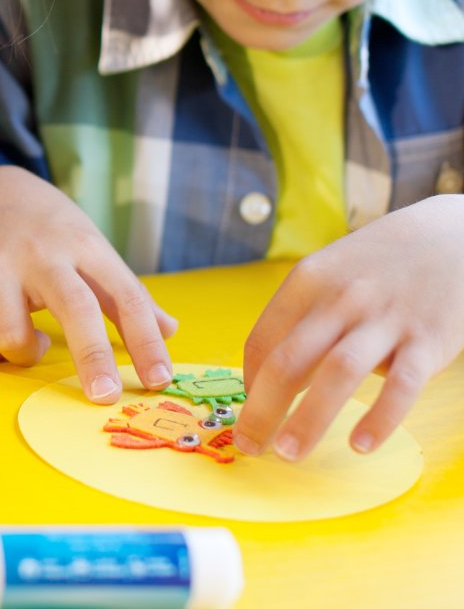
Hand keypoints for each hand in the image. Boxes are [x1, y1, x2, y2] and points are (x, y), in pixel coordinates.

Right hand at [0, 166, 176, 401]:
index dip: (145, 340)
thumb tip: (171, 331)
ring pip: (12, 333)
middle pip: (74, 307)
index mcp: (83, 244)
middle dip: (92, 356)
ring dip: (25, 355)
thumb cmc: (47, 229)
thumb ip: (125, 292)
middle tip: (103, 396)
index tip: (160, 379)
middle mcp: (41, 251)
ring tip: (31, 344)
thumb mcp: (90, 246)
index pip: (125, 294)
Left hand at [236, 195, 463, 460]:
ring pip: (336, 375)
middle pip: (288, 361)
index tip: (246, 410)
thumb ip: (305, 317)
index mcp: (307, 281)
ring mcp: (384, 319)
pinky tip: (360, 445)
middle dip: (262, 409)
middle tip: (250, 446)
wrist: (454, 235)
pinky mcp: (428, 340)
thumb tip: (274, 373)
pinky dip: (379, 418)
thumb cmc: (379, 262)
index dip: (248, 381)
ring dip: (308, 419)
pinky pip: (400, 386)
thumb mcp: (332, 272)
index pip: (263, 339)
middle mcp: (340, 299)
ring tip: (290, 454)